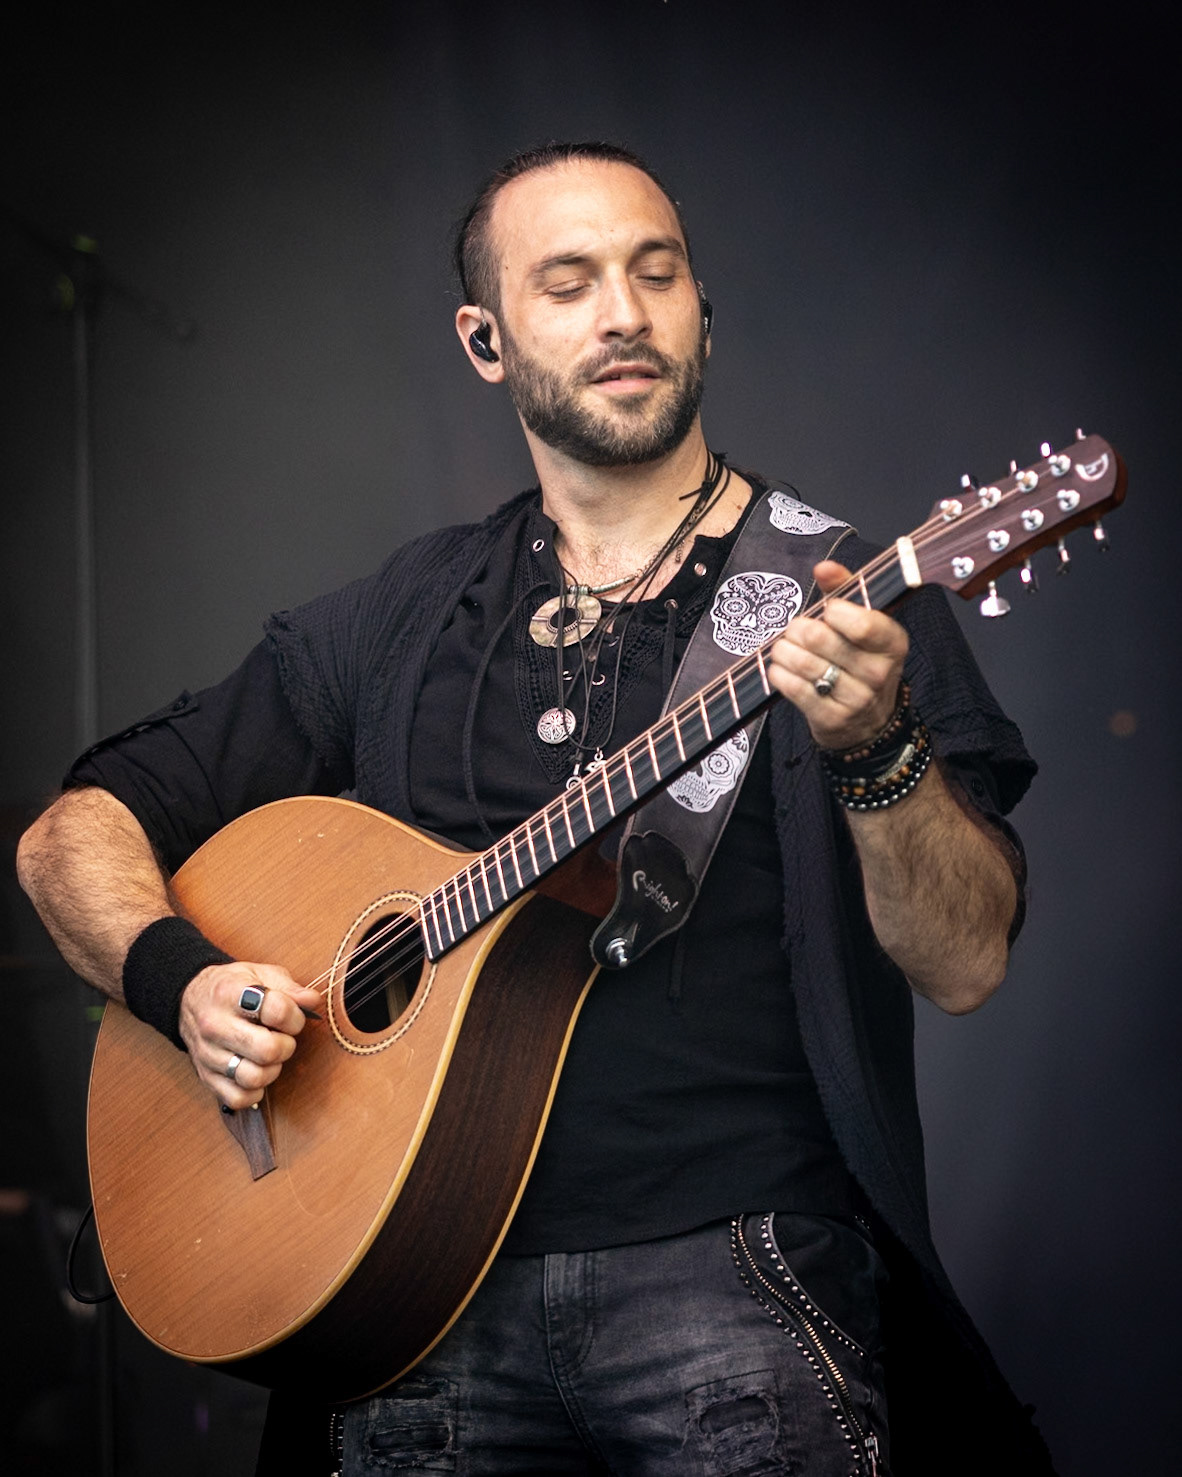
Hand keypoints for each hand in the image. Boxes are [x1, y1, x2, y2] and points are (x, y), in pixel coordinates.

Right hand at [178, 961, 321, 1108]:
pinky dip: (254, 1091)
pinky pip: (238, 1098)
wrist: (191, 999)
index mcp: (231, 993)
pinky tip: (256, 1072)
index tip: (293, 1017)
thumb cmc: (233, 987)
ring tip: (269, 1056)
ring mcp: (208, 1054)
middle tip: (283, 1038)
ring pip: (253, 1077)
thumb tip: (312, 1001)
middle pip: (267, 1050)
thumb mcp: (260, 974)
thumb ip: (290, 987)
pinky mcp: (205, 1076)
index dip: (295, 1017)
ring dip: (272, 1070)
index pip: (277, 1010)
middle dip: (286, 1046)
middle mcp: (215, 1025)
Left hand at [766, 560, 908, 751]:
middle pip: (820, 638)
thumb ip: (845, 590)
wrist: (869, 723)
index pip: (862, 624)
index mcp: (893, 643)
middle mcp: (879, 673)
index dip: (834, 612)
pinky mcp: (831, 719)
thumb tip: (824, 568)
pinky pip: (792, 688)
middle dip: (798, 628)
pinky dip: (779, 672)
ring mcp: (856, 700)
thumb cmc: (861, 661)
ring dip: (784, 649)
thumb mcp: (864, 623)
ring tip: (785, 647)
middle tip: (797, 630)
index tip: (827, 611)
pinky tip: (782, 668)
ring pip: (802, 662)